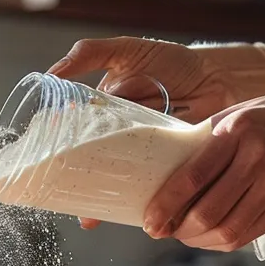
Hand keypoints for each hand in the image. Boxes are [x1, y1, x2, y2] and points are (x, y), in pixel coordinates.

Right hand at [47, 37, 242, 229]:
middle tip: (62, 192)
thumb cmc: (172, 62)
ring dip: (100, 198)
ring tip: (88, 215)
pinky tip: (126, 214)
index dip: (60, 146)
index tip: (46, 159)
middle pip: (92, 161)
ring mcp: (143, 154)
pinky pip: (147, 188)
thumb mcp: (126, 50)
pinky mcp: (166, 168)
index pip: (76, 131)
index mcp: (105, 111)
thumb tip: (51, 74)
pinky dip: (136, 202)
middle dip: (76, 179)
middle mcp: (120, 136)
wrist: (218, 78)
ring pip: (116, 179)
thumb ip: (90, 54)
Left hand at [141, 81, 264, 250]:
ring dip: (197, 240)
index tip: (150, 220)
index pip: (192, 177)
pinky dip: (220, 241)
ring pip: (226, 231)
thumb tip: (163, 173)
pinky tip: (208, 235)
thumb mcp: (235, 115)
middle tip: (163, 229)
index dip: (166, 205)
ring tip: (183, 234)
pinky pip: (245, 235)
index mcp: (238, 132)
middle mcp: (257, 161)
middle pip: (207, 212)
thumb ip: (204, 142)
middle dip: (178, 229)